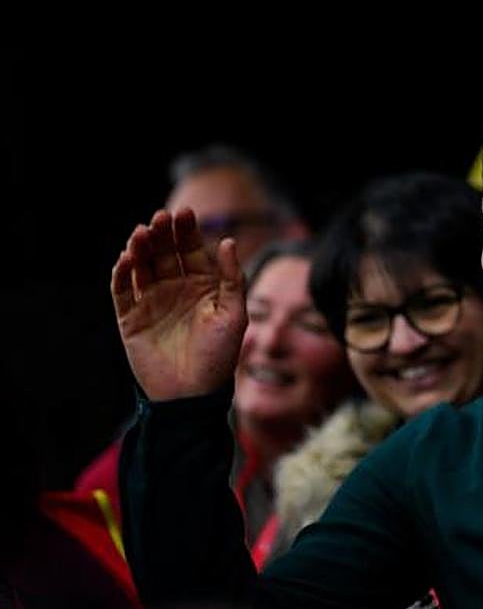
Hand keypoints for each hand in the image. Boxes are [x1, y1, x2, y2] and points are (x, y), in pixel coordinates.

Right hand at [112, 208, 246, 400]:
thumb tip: (229, 242)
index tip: (184, 212)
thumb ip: (232, 279)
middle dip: (162, 233)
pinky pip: (122, 291)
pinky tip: (126, 259)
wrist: (191, 396)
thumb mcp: (234, 315)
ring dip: (140, 248)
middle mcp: (177, 288)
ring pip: (143, 266)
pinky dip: (122, 274)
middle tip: (159, 218)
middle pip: (166, 252)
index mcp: (204, 284)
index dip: (187, 231)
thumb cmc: (219, 357)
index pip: (193, 249)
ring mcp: (153, 301)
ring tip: (141, 234)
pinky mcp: (130, 318)